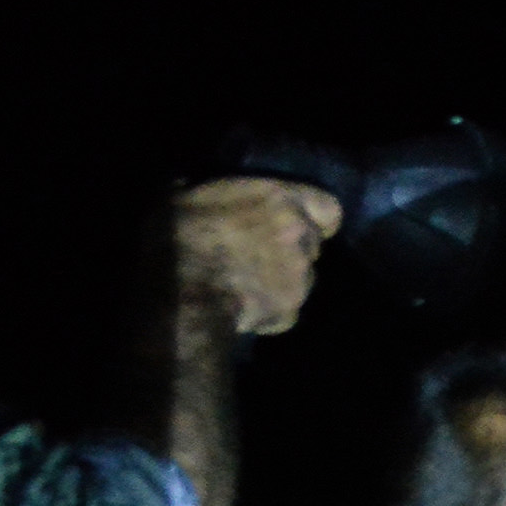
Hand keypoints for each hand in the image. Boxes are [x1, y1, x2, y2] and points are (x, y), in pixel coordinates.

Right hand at [173, 176, 337, 336]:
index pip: (328, 208)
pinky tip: (242, 310)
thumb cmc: (177, 234)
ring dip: (283, 281)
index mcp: (282, 199)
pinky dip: (270, 311)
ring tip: (248, 285)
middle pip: (312, 244)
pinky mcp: (291, 314)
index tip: (296, 223)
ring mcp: (301, 278)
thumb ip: (217, 194)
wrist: (179, 293)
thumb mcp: (187, 194)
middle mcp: (301, 236)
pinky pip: (286, 311)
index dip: (314, 217)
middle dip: (293, 250)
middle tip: (260, 254)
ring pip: (303, 279)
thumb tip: (200, 191)